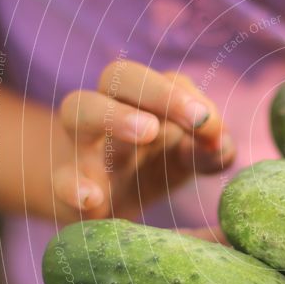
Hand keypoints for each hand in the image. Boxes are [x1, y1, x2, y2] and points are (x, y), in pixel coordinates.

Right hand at [52, 60, 233, 221]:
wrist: (96, 207)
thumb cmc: (151, 170)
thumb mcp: (187, 158)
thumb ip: (209, 151)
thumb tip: (224, 146)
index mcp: (144, 103)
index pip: (165, 80)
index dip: (191, 98)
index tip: (212, 127)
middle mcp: (109, 113)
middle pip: (119, 75)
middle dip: (159, 91)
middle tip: (194, 119)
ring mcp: (82, 147)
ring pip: (78, 108)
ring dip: (114, 115)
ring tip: (147, 133)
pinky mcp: (65, 188)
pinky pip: (60, 178)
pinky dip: (72, 185)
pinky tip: (91, 198)